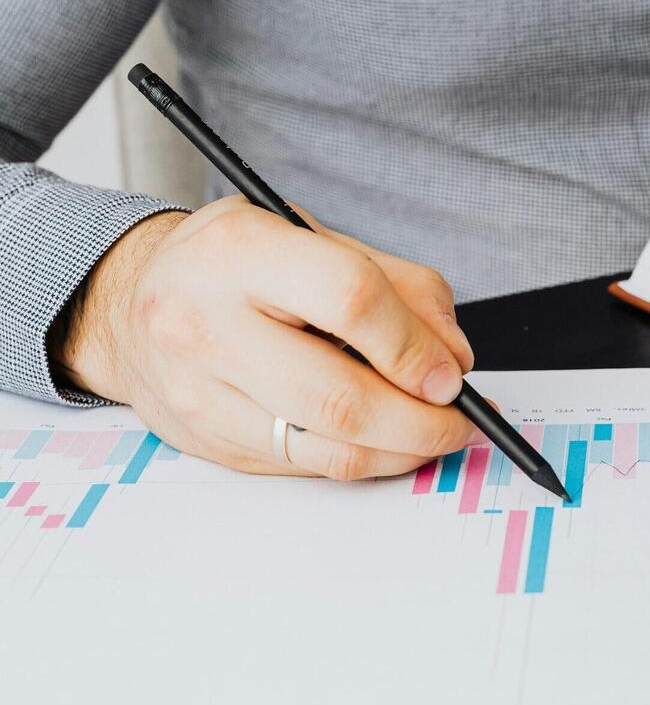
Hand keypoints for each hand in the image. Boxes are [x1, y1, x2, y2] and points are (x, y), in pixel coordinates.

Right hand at [52, 195, 484, 479]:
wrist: (132, 302)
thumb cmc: (238, 264)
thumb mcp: (314, 236)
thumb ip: (398, 285)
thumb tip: (454, 357)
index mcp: (240, 250)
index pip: (350, 300)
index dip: (414, 346)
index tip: (453, 373)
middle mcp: (206, 322)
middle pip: (342, 398)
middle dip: (424, 421)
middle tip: (462, 418)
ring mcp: (201, 392)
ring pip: (330, 449)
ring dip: (405, 451)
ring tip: (438, 433)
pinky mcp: (210, 441)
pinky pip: (309, 467)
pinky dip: (366, 461)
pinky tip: (391, 442)